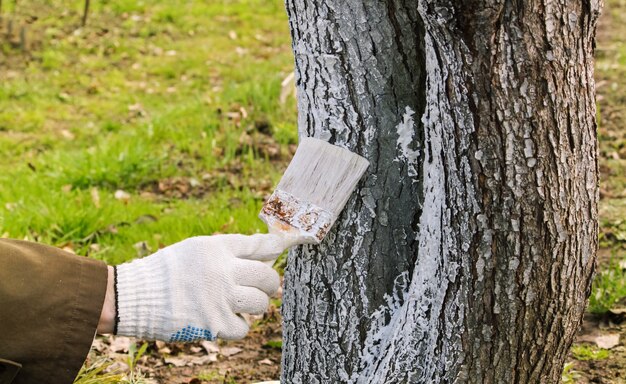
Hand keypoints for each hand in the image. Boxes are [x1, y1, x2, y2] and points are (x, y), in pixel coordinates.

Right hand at [112, 234, 287, 340]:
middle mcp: (221, 271)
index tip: (284, 245)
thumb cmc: (168, 271)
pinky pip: (244, 328)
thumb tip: (268, 251)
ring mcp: (219, 299)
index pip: (258, 244)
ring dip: (255, 304)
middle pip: (267, 277)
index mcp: (216, 248)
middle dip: (269, 283)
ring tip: (242, 302)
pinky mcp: (214, 324)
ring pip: (261, 304)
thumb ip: (230, 249)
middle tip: (263, 286)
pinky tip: (226, 318)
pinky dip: (238, 325)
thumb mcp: (196, 248)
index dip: (276, 245)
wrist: (134, 297)